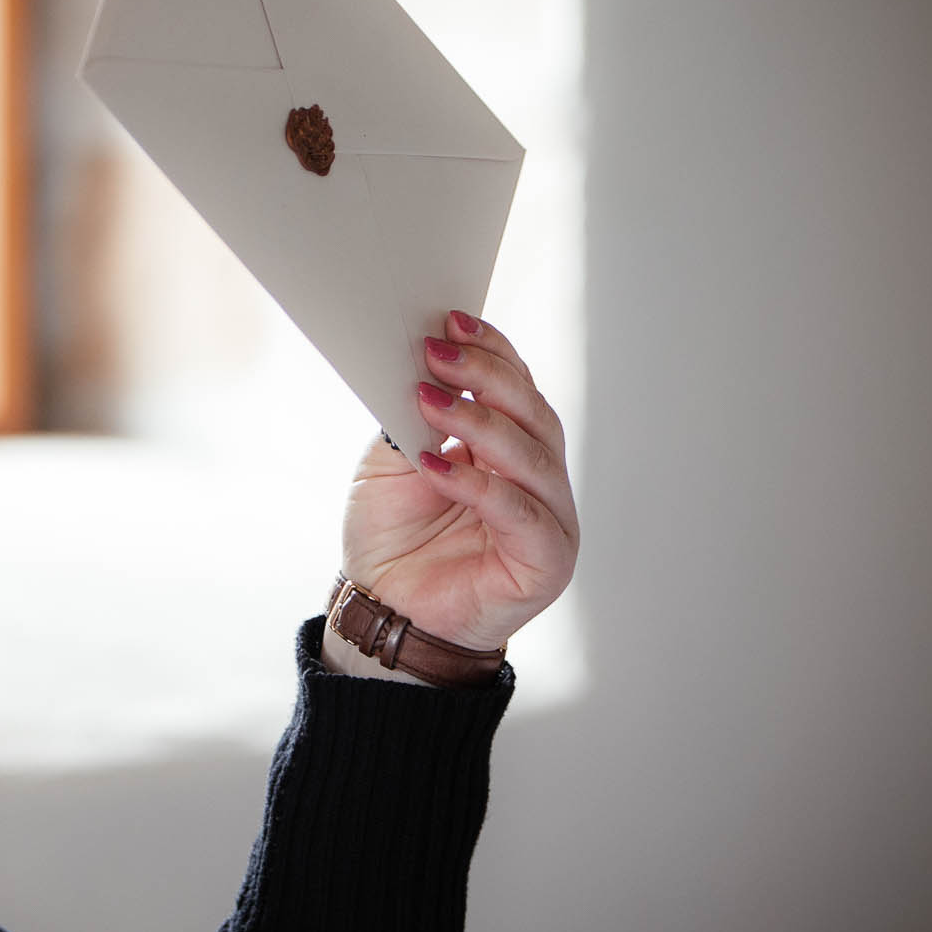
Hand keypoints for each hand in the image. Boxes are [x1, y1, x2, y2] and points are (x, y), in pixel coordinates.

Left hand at [339, 312, 577, 652]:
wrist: (383, 610)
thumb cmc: (392, 537)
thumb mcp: (391, 461)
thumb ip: (411, 418)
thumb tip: (419, 364)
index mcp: (509, 449)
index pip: (517, 387)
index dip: (491, 352)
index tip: (451, 320)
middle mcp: (537, 480)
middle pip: (533, 414)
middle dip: (486, 376)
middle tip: (438, 352)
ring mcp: (548, 521)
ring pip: (534, 457)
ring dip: (481, 422)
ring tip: (431, 400)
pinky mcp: (546, 562)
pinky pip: (522, 514)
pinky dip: (480, 484)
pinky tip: (437, 464)